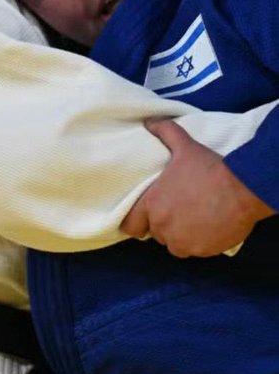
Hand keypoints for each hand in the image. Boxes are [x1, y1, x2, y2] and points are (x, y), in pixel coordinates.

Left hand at [121, 119, 274, 256]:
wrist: (242, 189)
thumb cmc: (209, 168)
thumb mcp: (185, 146)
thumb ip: (164, 133)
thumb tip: (149, 122)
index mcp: (153, 205)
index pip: (130, 225)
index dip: (136, 221)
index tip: (144, 215)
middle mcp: (164, 228)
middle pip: (156, 233)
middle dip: (164, 224)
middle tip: (178, 209)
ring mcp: (184, 242)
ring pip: (176, 244)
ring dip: (181, 235)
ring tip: (194, 218)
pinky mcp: (203, 251)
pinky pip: (195, 250)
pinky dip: (200, 241)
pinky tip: (208, 226)